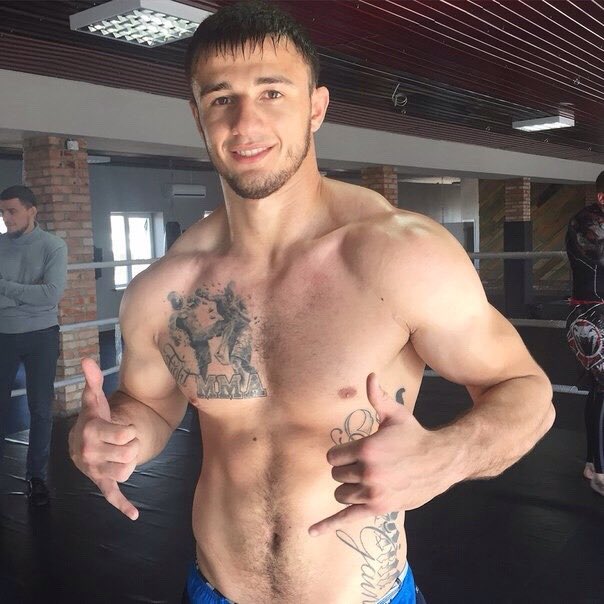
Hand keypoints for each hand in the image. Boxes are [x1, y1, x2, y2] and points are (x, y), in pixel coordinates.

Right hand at [69, 358, 139, 519]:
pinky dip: (122, 505)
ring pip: (128, 469)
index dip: (131, 430)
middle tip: (123, 440)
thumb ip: (93, 380)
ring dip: (131, 461)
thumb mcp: (94, 399)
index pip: (127, 433)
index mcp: (92, 432)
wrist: (83, 441)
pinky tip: (134, 514)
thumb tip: (87, 360)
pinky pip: (112, 495)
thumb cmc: (94, 418)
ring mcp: (96, 470)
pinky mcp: (102, 483)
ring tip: (121, 453)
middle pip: (131, 452)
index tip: (123, 428)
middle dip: (132, 444)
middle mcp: (90, 454)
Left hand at [309, 373, 452, 535]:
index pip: (333, 457)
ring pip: (341, 494)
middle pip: (336, 475)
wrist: (439, 461)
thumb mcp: (395, 415)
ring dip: (348, 488)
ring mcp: (372, 492)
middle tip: (365, 464)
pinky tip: (311, 532)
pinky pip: (347, 519)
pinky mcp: (378, 508)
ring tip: (365, 480)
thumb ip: (377, 397)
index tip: (354, 451)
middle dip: (346, 469)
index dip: (342, 454)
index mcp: (366, 448)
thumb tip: (369, 376)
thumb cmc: (414, 435)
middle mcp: (367, 472)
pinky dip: (327, 525)